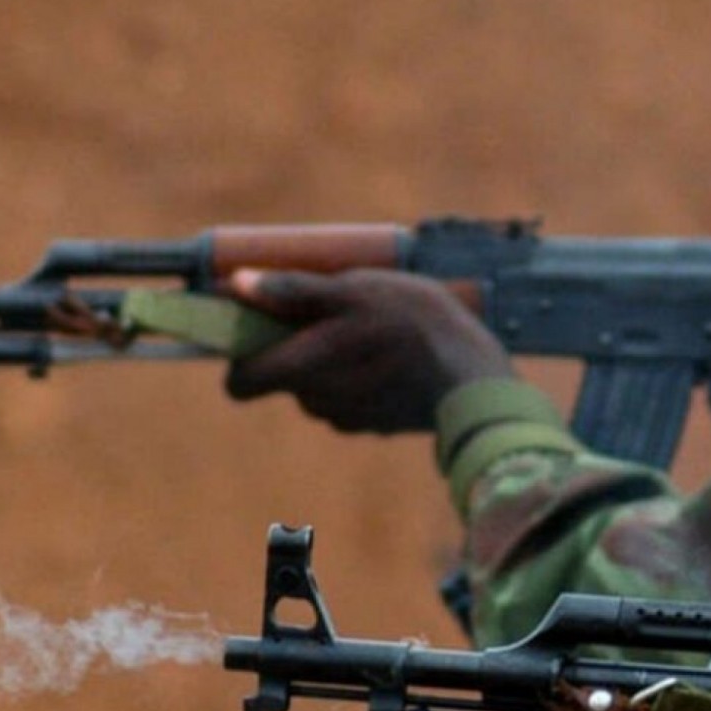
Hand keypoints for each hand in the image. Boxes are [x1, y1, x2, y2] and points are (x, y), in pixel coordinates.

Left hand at [223, 268, 513, 432]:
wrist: (475, 378)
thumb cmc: (413, 325)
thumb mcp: (354, 290)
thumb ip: (293, 292)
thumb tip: (235, 285)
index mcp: (302, 370)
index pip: (240, 382)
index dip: (243, 352)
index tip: (264, 325)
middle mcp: (318, 403)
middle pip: (286, 378)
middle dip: (300, 348)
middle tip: (336, 314)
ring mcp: (352, 419)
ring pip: (321, 388)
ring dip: (335, 362)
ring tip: (376, 330)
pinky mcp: (382, 425)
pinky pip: (355, 400)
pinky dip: (364, 378)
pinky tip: (397, 356)